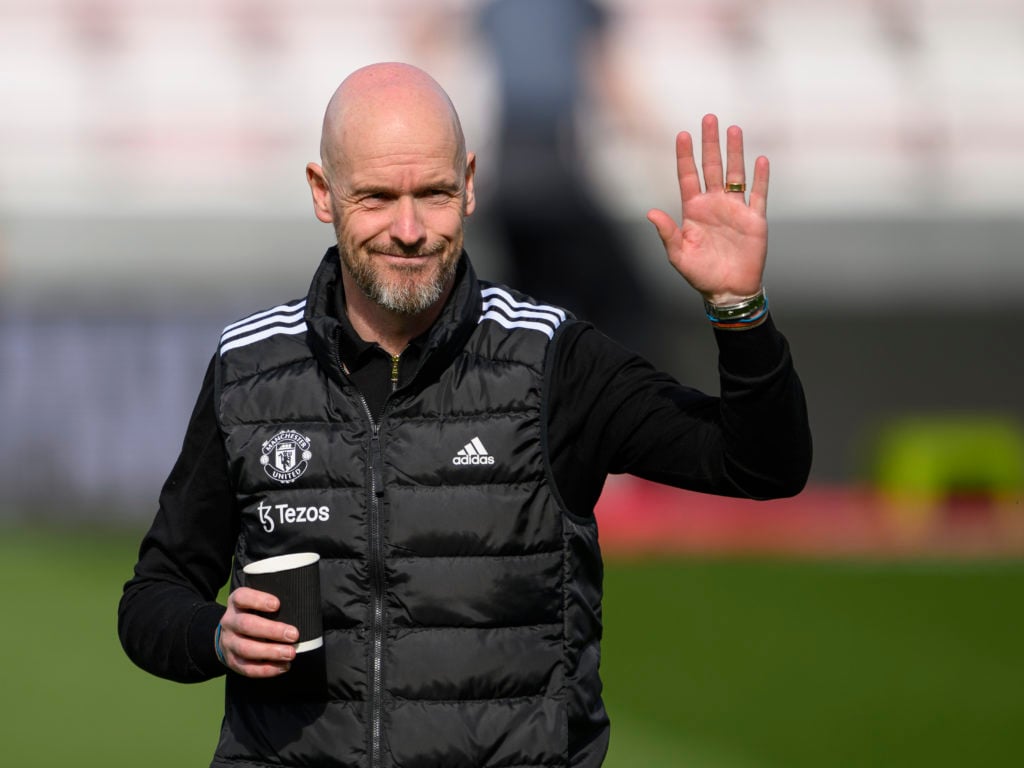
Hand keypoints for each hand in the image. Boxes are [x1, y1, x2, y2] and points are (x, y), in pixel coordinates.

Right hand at [217, 587, 298, 677]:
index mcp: (236, 603)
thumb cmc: (255, 614)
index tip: (277, 604)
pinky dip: (266, 669)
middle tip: (294, 635)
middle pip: (246, 625)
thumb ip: (274, 604)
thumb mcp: (258, 603)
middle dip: (272, 631)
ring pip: (246, 648)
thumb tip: (302, 605)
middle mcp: (229, 621)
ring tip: (291, 653)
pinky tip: (283, 666)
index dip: (258, 600)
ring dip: (270, 652)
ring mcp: (228, 642)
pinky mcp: (232, 661)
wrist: (231, 634)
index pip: (242, 597)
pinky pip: (247, 668)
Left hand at [647, 114, 768, 304]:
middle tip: (709, 118)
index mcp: (693, 210)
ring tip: (734, 129)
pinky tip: (759, 160)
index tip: (682, 135)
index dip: (685, 156)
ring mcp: (735, 209)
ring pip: (735, 174)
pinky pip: (758, 194)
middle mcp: (714, 204)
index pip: (688, 176)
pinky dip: (760, 178)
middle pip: (712, 167)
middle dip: (710, 143)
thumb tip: (650, 212)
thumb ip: (667, 232)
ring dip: (735, 152)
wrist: (728, 290)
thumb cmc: (700, 274)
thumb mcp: (678, 255)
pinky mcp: (754, 219)